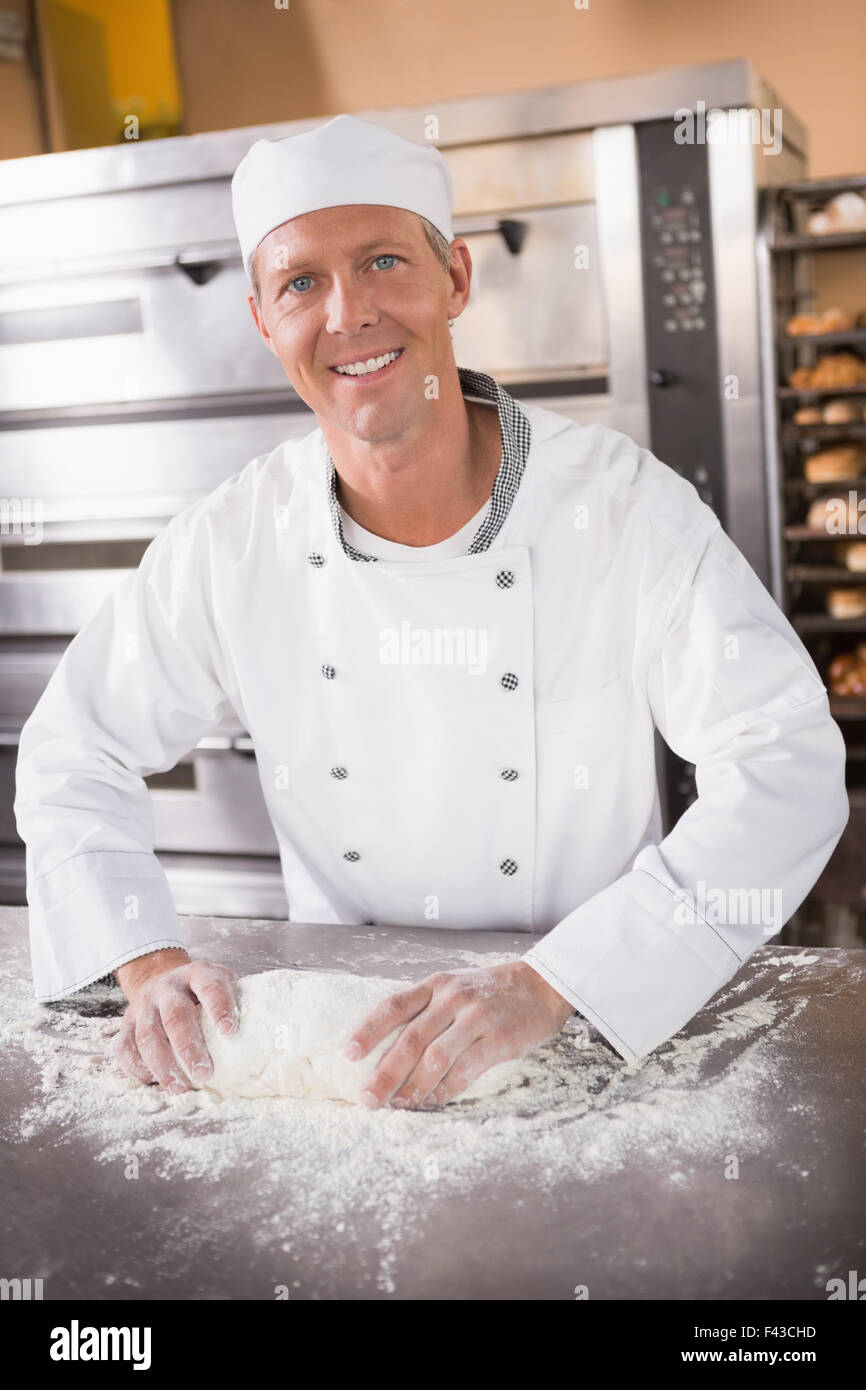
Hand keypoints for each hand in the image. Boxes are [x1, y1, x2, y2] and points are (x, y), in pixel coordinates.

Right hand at [111, 950, 237, 1093]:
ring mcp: (143, 1005)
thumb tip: (273, 1028)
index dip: (220, 1007)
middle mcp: (167, 988)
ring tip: (179, 1088)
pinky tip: (151, 1081)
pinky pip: (124, 1047)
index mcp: (197, 974)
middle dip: (189, 1047)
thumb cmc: (200, 989)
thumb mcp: (221, 982)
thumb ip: (240, 998)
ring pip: (147, 1036)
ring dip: (162, 1065)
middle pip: (175, 1016)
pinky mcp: (126, 1024)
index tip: (231, 1031)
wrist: (159, 975)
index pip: (209, 987)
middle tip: (205, 1073)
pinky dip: (135, 1067)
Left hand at [344, 960, 572, 1108]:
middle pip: (410, 1039)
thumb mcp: (453, 988)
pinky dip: (446, 1090)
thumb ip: (424, 1011)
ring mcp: (476, 1018)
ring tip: (399, 1107)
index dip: (368, 1030)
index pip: (394, 1006)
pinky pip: (466, 1070)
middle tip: (368, 1098)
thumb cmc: (488, 992)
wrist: (540, 986)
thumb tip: (386, 1050)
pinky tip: (432, 1102)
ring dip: (414, 1087)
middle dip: (385, 1072)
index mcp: (436, 986)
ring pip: (436, 1058)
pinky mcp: (499, 1040)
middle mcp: (452, 999)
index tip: (348, 1054)